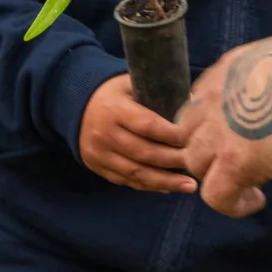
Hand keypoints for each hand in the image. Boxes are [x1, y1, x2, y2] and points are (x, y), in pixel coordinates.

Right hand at [80, 75, 194, 192]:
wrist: (74, 103)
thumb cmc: (113, 92)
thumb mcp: (130, 83)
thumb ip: (157, 94)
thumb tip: (193, 105)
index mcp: (114, 109)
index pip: (147, 125)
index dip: (171, 134)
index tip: (194, 140)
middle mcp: (105, 134)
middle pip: (144, 153)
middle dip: (173, 161)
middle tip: (197, 165)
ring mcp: (99, 154)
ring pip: (136, 173)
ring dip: (165, 181)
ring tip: (190, 186)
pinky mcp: (98, 167)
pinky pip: (126, 181)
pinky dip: (149, 186)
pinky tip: (169, 188)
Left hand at [177, 36, 271, 216]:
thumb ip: (265, 75)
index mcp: (227, 70)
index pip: (199, 100)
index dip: (212, 121)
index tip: (233, 132)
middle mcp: (213, 99)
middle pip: (187, 132)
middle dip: (206, 147)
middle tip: (234, 157)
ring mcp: (218, 132)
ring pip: (195, 163)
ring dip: (216, 174)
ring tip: (247, 181)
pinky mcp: (233, 162)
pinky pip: (215, 195)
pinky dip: (232, 203)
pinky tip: (256, 200)